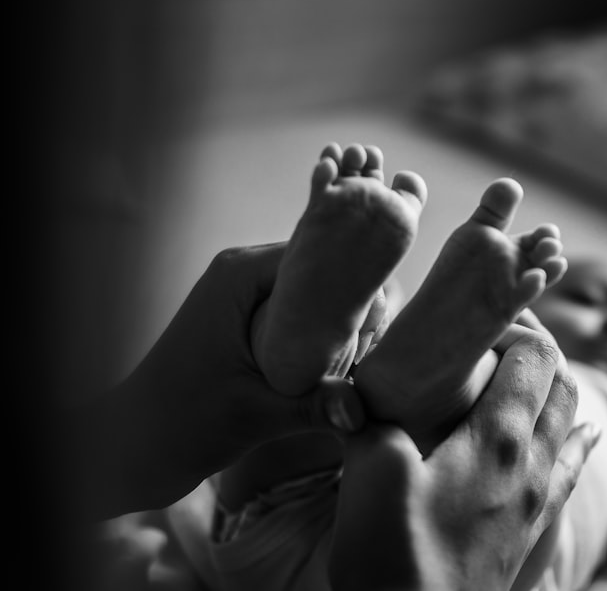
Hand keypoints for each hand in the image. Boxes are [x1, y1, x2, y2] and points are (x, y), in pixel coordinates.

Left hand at [70, 243, 367, 519]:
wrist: (132, 447)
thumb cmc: (183, 423)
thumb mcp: (257, 414)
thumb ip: (316, 405)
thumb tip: (366, 408)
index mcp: (238, 274)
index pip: (316, 251)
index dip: (353, 276)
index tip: (381, 315)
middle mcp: (241, 271)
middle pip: (317, 267)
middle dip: (349, 300)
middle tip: (375, 339)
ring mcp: (242, 293)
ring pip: (310, 291)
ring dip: (336, 319)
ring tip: (361, 353)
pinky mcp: (245, 317)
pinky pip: (297, 311)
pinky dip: (319, 332)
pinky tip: (340, 362)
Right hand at [329, 322, 601, 590]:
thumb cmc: (394, 555)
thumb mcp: (369, 471)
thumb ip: (370, 416)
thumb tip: (359, 390)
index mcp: (501, 438)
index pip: (536, 354)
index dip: (511, 325)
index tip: (472, 326)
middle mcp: (535, 463)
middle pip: (562, 381)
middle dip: (534, 348)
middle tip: (491, 340)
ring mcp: (540, 499)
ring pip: (571, 421)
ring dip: (553, 387)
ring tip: (520, 373)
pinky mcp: (534, 529)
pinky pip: (573, 469)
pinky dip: (579, 437)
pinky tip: (587, 430)